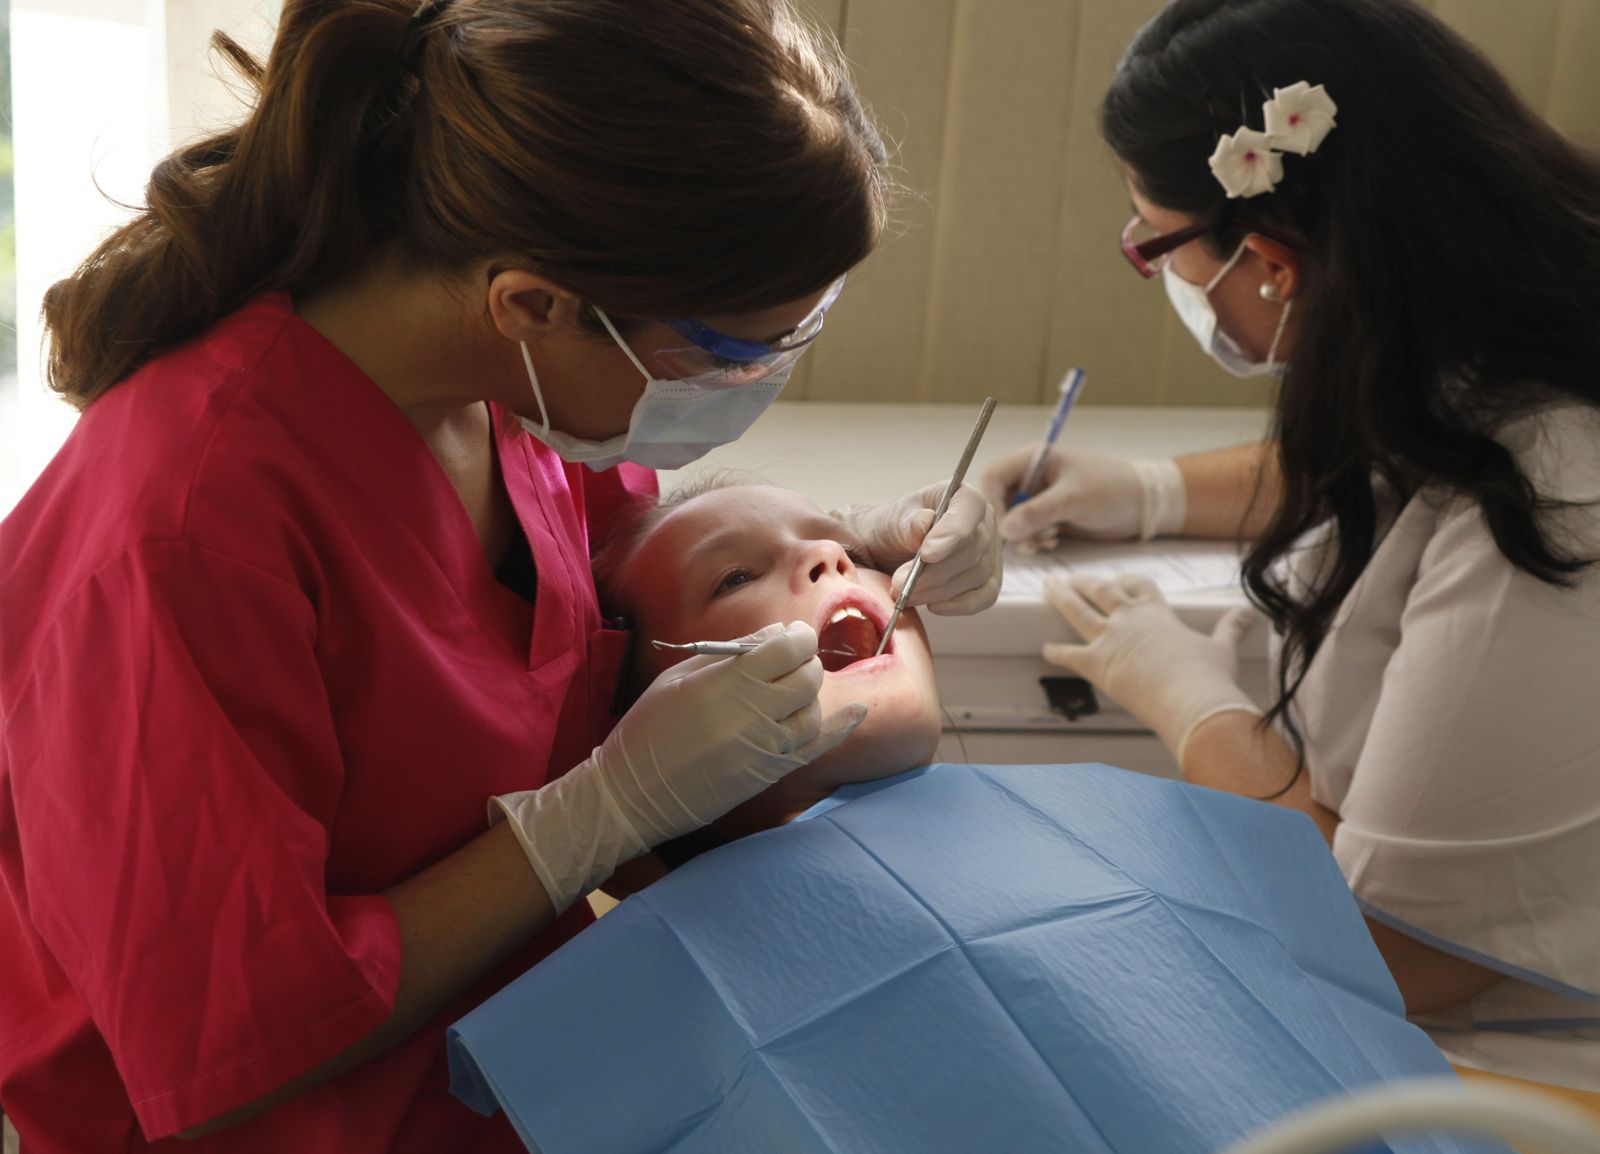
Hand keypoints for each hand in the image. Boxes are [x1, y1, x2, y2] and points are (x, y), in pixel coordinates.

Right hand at [494, 622, 866, 910]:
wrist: (633, 793)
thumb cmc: (648, 728)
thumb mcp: (678, 677)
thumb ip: (729, 656)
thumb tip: (771, 638)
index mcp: (730, 682)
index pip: (788, 648)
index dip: (796, 637)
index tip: (791, 635)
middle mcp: (755, 713)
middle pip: (807, 677)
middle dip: (804, 662)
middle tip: (790, 660)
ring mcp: (766, 747)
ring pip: (813, 711)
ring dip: (809, 694)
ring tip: (791, 688)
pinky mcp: (769, 774)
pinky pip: (816, 748)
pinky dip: (840, 727)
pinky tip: (858, 710)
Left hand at [838, 482, 1000, 613]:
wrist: (890, 550)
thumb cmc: (895, 529)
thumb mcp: (892, 520)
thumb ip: (908, 523)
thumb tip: (924, 524)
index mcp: (962, 496)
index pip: (969, 508)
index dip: (952, 532)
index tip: (926, 555)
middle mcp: (984, 522)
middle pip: (972, 549)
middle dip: (933, 572)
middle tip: (900, 584)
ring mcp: (990, 553)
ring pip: (975, 576)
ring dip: (937, 591)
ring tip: (906, 594)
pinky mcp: (989, 581)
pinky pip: (983, 597)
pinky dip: (958, 605)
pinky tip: (933, 606)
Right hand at [980, 446, 1185, 544]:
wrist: (1141, 506)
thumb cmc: (1111, 490)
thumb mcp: (1074, 499)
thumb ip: (1038, 512)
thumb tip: (1005, 531)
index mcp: (1033, 460)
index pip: (993, 477)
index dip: (991, 503)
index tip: (1003, 528)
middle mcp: (1030, 478)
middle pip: (998, 501)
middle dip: (1008, 525)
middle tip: (1026, 541)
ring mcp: (1037, 499)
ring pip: (1010, 521)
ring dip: (1023, 536)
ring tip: (1046, 541)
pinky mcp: (1046, 517)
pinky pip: (1025, 532)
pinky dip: (1033, 541)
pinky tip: (1052, 542)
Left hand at [1043, 574, 1260, 765]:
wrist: (1194, 703)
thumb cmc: (1210, 678)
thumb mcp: (1223, 648)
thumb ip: (1232, 627)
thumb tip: (1251, 612)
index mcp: (1158, 612)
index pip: (1138, 586)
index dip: (1127, 581)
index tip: (1120, 580)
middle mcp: (1130, 619)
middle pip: (1101, 590)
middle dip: (1086, 582)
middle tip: (1073, 579)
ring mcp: (1110, 640)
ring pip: (1077, 610)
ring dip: (1061, 597)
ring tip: (1049, 587)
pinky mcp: (1097, 665)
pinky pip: (1068, 654)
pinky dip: (1055, 652)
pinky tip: (1045, 648)